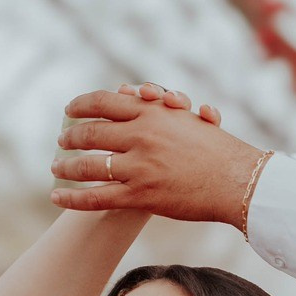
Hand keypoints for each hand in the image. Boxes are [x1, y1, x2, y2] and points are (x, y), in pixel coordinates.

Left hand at [50, 83, 262, 225]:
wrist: (239, 181)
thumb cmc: (220, 152)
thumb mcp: (188, 120)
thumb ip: (161, 110)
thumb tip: (138, 98)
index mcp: (151, 113)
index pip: (105, 102)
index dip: (82, 105)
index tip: (70, 109)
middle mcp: (140, 136)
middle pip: (91, 133)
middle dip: (70, 137)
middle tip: (61, 140)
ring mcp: (139, 167)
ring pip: (88, 165)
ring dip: (66, 167)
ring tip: (56, 168)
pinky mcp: (141, 196)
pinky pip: (97, 197)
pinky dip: (72, 198)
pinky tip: (56, 197)